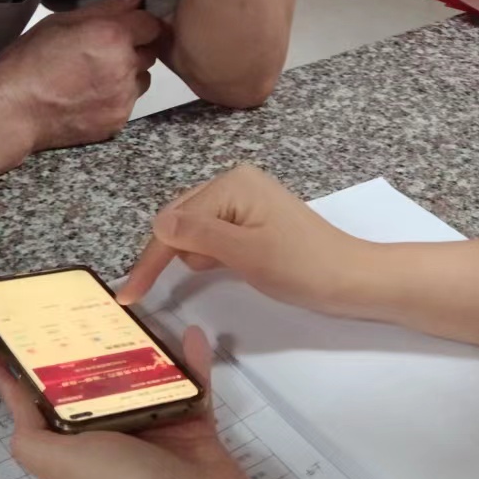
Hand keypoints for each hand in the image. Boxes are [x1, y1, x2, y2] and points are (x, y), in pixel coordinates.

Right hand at [0, 0, 163, 150]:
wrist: (12, 112)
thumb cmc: (28, 63)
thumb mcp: (59, 23)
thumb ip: (104, 9)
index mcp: (113, 36)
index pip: (152, 24)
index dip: (138, 24)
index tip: (123, 28)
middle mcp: (125, 67)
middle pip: (150, 51)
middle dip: (133, 48)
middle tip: (103, 51)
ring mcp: (124, 97)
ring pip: (142, 78)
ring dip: (128, 73)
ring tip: (95, 75)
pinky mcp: (118, 120)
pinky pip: (128, 102)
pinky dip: (116, 96)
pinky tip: (89, 95)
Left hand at [0, 327, 254, 478]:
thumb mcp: (60, 465)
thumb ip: (30, 440)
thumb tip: (16, 407)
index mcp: (74, 451)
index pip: (40, 413)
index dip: (19, 384)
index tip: (4, 349)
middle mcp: (110, 439)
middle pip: (92, 388)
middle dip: (84, 352)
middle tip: (79, 312)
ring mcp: (152, 429)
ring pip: (140, 379)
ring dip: (139, 350)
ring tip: (132, 313)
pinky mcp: (188, 421)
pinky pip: (189, 382)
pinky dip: (192, 360)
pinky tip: (191, 335)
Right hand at [116, 164, 379, 315]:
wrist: (351, 278)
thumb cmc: (301, 266)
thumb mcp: (244, 253)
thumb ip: (199, 236)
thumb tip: (159, 224)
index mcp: (232, 183)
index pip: (175, 222)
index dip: (150, 259)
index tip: (127, 296)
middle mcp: (236, 182)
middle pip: (180, 219)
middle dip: (169, 254)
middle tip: (158, 290)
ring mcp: (247, 199)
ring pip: (195, 228)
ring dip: (195, 254)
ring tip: (221, 271)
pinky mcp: (255, 218)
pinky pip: (215, 233)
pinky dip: (210, 253)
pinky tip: (223, 267)